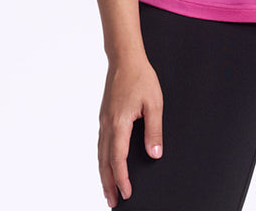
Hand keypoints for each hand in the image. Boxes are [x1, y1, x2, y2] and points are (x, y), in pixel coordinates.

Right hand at [98, 56, 163, 206]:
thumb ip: (154, 130)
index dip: (122, 179)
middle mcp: (107, 124)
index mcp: (119, 123)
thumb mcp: (154, 103)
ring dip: (103, 174)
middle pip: (105, 161)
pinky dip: (102, 159)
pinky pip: (101, 144)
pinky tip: (106, 164)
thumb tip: (155, 153)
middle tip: (113, 202)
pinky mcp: (104, 116)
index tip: (127, 193)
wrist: (125, 58)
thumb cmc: (141, 77)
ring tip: (108, 190)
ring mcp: (104, 120)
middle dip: (108, 183)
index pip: (118, 159)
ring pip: (100, 154)